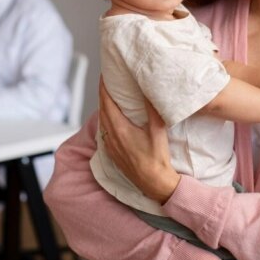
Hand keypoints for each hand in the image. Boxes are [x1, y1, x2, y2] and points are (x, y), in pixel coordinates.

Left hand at [98, 77, 180, 203]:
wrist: (155, 183)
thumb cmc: (157, 158)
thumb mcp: (158, 131)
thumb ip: (153, 110)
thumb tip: (149, 91)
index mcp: (120, 129)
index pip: (106, 102)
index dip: (104, 87)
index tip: (105, 75)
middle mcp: (111, 137)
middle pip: (102, 110)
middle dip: (103, 94)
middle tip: (108, 82)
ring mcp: (110, 146)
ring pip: (102, 121)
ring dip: (104, 107)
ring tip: (110, 96)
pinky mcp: (113, 153)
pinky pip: (104, 131)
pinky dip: (105, 120)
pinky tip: (112, 118)